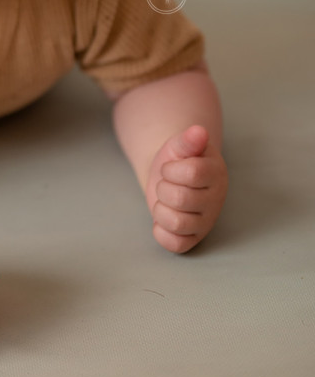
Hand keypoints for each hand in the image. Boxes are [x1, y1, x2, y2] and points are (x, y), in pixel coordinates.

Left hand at [146, 125, 227, 253]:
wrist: (170, 175)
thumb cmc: (178, 159)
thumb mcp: (180, 145)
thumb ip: (188, 139)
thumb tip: (199, 131)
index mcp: (215, 173)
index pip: (191, 174)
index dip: (171, 170)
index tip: (170, 167)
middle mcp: (215, 199)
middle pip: (180, 199)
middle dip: (163, 188)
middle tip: (167, 184)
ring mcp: (205, 221)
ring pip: (177, 224)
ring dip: (160, 210)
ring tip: (165, 201)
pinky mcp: (193, 238)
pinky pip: (176, 245)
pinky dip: (162, 232)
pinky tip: (162, 219)